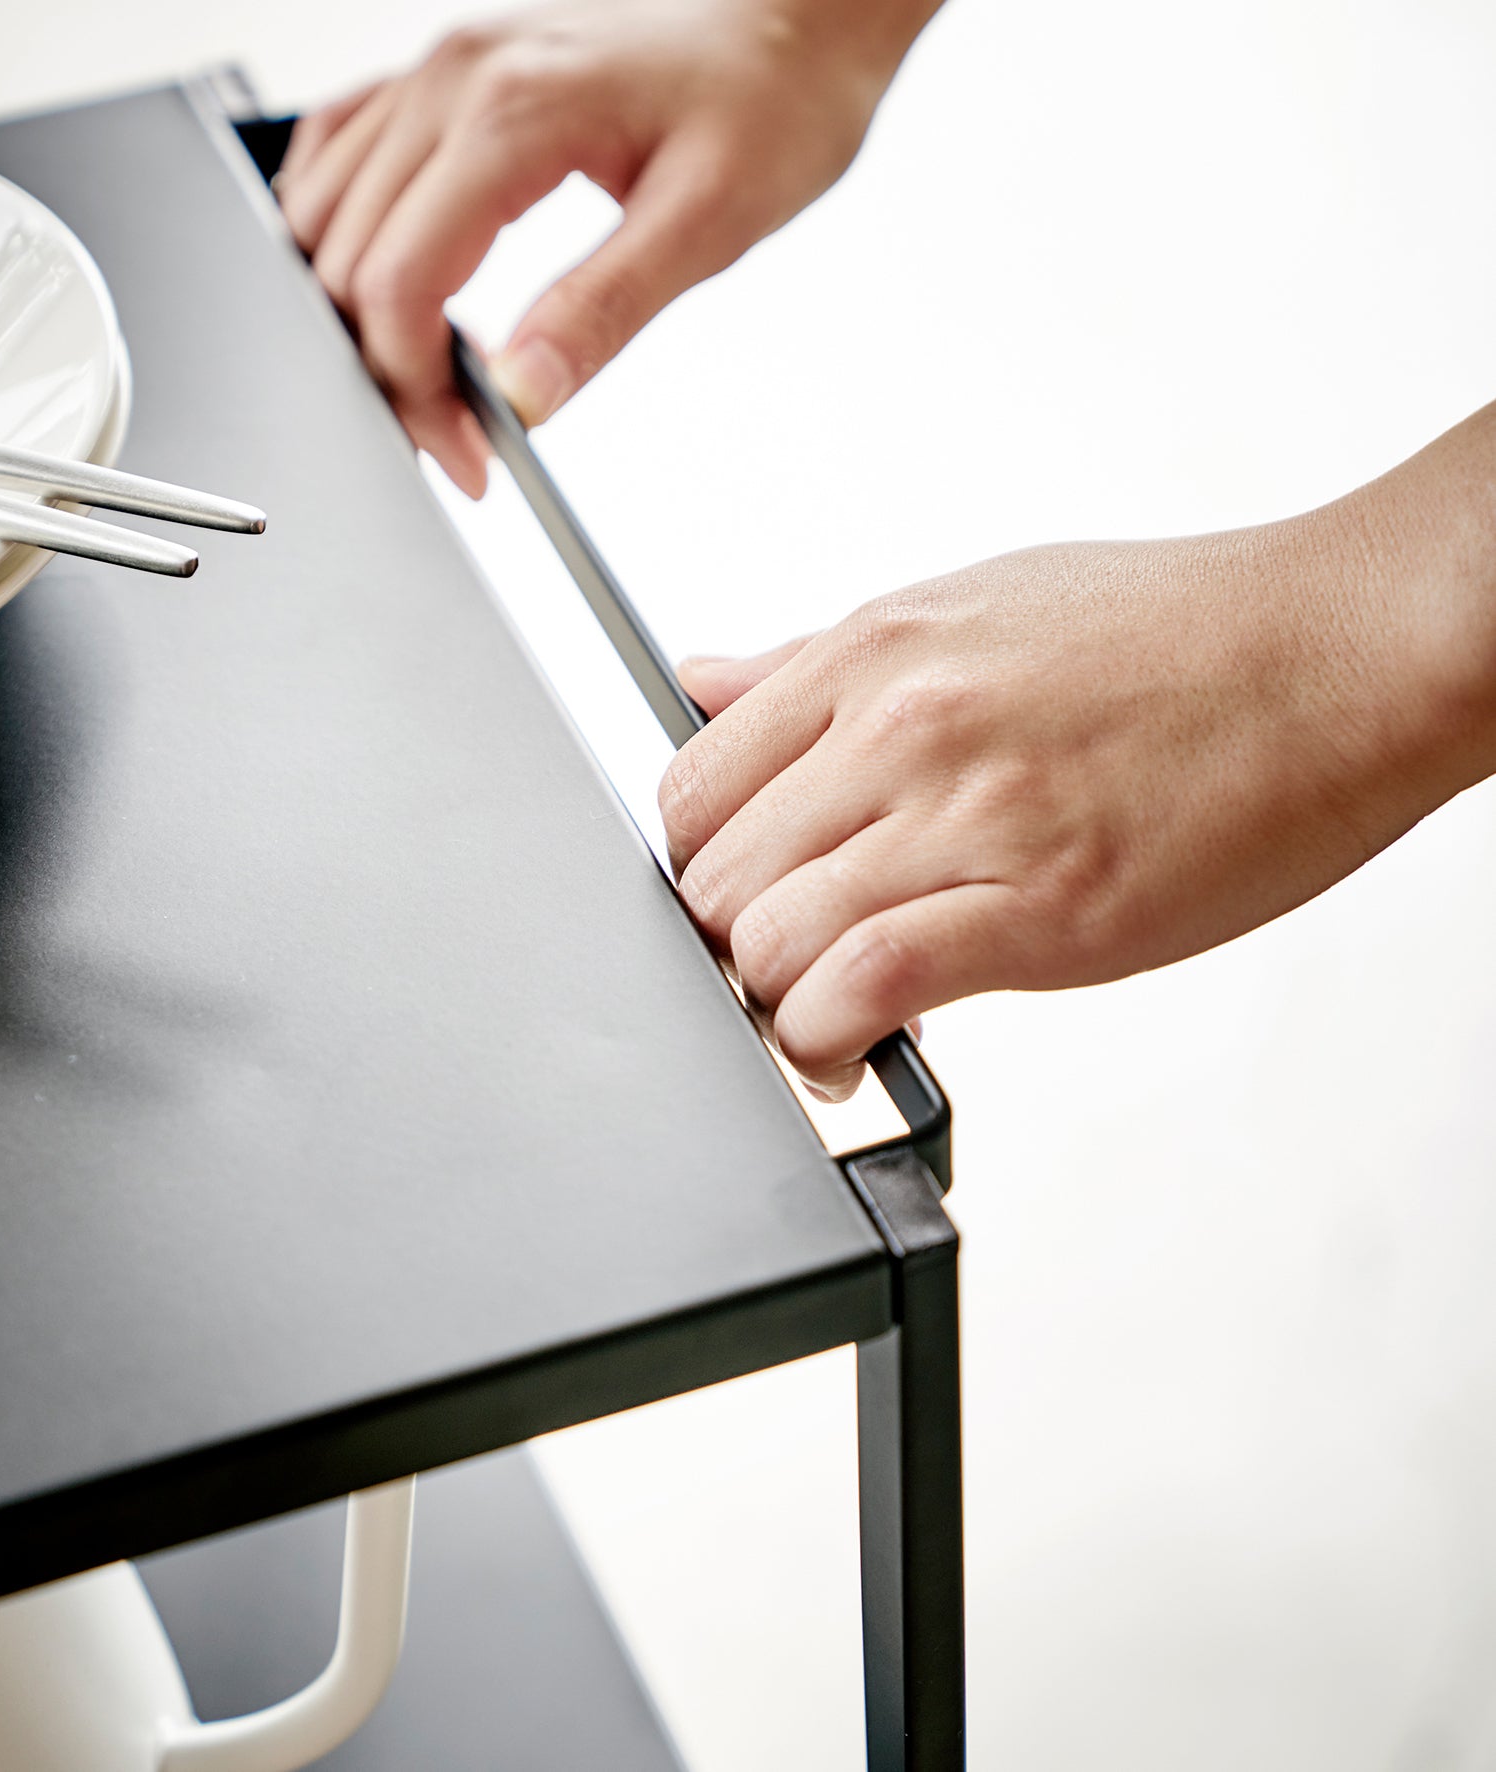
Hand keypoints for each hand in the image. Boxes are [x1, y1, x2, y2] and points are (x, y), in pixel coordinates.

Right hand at [275, 0, 932, 493]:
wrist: (793, 18)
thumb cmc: (769, 100)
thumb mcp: (707, 223)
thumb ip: (603, 311)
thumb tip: (520, 395)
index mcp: (511, 112)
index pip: (397, 282)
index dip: (415, 392)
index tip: (467, 457)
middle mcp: (452, 78)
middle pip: (345, 260)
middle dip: (386, 371)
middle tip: (456, 439)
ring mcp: (437, 69)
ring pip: (320, 212)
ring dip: (353, 311)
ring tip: (429, 378)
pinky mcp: (444, 75)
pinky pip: (340, 152)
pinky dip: (341, 233)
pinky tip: (383, 283)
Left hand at [660, 410, 1495, 1095]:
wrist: (1340, 650)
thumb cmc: (1173, 628)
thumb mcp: (966, 604)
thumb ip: (813, 664)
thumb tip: (700, 681)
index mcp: (871, 654)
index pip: (690, 791)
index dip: (700, 868)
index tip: (743, 900)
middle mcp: (899, 728)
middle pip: (715, 882)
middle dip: (732, 946)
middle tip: (790, 967)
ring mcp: (968, 817)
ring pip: (769, 944)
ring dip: (779, 1004)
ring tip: (829, 1014)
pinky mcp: (1045, 908)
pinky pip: (867, 986)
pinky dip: (832, 1036)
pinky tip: (858, 1046)